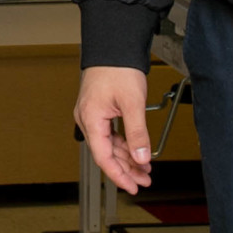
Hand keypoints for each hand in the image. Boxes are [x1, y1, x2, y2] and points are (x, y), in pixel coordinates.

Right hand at [74, 66, 152, 194]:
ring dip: (127, 157)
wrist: (113, 46)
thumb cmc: (117, 68)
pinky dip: (125, 144)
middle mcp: (88, 120)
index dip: (119, 175)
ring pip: (110, 145)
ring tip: (145, 168)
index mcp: (91, 120)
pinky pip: (111, 134)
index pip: (103, 157)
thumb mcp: (132, 103)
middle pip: (107, 154)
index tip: (132, 186)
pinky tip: (137, 151)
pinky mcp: (99, 110)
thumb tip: (141, 157)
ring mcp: (93, 115)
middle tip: (144, 180)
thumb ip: (137, 133)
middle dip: (126, 168)